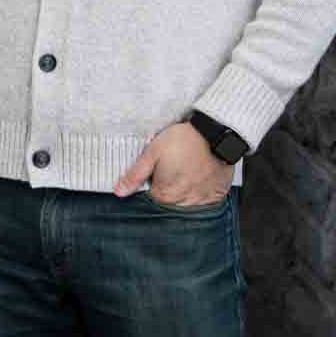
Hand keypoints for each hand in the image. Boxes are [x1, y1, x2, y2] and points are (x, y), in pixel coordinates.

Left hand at [114, 122, 233, 207]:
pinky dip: (200, 190)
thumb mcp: (152, 152)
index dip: (151, 183)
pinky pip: (204, 200)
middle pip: (169, 201)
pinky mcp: (216, 196)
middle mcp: (182, 202)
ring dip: (184, 190)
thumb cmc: (184, 140)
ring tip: (187, 169)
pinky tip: (199, 175)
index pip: (151, 198)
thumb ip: (135, 174)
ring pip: (186, 201)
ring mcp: (201, 201)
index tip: (157, 172)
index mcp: (164, 194)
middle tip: (174, 167)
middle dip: (168, 187)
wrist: (215, 133)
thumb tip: (119, 191)